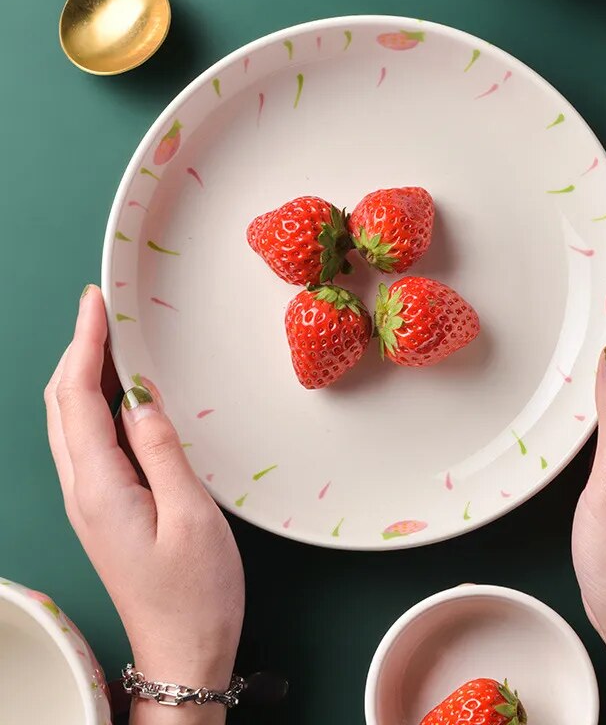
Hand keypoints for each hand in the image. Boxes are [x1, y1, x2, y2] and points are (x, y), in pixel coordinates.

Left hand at [45, 286, 244, 724]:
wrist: (183, 651)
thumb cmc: (195, 591)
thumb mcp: (190, 515)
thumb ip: (161, 451)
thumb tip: (141, 398)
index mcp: (99, 487)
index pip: (77, 397)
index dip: (84, 343)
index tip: (97, 302)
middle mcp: (83, 490)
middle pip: (62, 405)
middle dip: (77, 350)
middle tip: (103, 311)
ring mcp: (91, 502)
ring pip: (71, 422)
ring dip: (84, 374)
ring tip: (112, 340)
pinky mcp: (106, 509)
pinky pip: (90, 442)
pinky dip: (98, 405)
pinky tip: (123, 395)